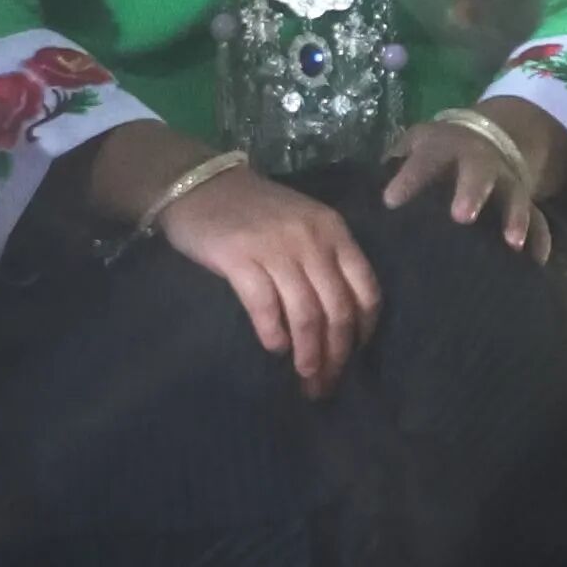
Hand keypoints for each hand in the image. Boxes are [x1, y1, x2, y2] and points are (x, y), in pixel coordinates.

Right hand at [160, 156, 379, 395]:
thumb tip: (340, 320)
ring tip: (305, 376)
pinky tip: (274, 348)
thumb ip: (325, 259)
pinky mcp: (239, 257)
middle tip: (326, 383)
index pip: (366, 288)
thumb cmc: (255, 211)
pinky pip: (265, 305)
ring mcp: (275, 247)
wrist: (201, 183)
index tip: (355, 356)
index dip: (364, 329)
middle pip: (337, 309)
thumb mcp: (303, 224)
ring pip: (306, 313)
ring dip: (308, 353)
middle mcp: (311, 239)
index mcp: (334, 231)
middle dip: (337, 354)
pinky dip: (273, 332)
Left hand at [377, 107, 560, 252]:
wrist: (491, 134)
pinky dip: (540, 239)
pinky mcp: (525, 199)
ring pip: (514, 196)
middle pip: (477, 173)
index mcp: (444, 148)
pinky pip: (539, 219)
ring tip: (512, 243)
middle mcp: (479, 161)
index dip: (409, 179)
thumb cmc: (439, 151)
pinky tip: (536, 261)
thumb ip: (395, 164)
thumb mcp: (416, 145)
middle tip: (461, 216)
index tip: (391, 202)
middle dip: (471, 192)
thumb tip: (363, 195)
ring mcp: (505, 181)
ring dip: (514, 217)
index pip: (423, 161)